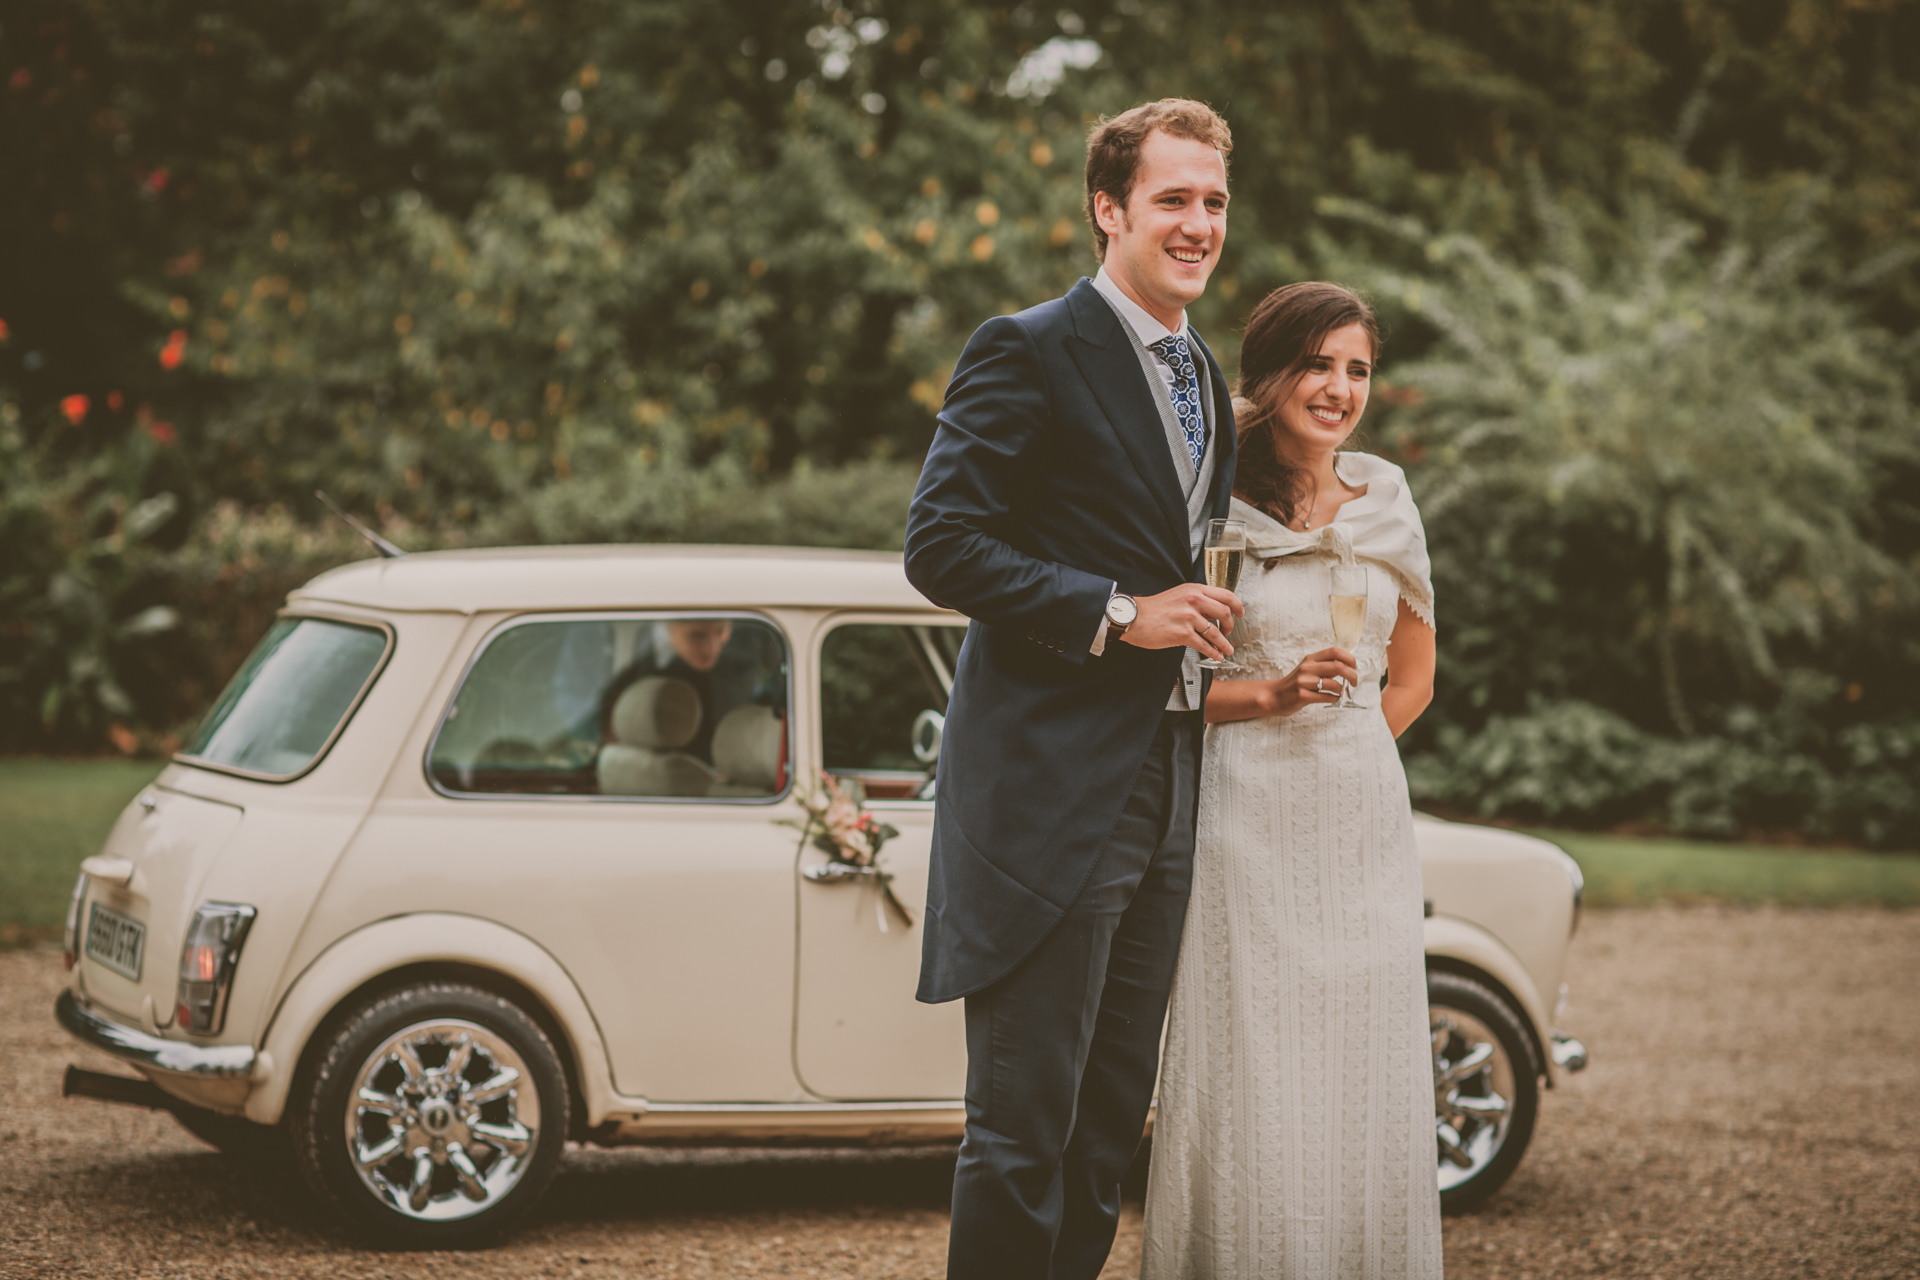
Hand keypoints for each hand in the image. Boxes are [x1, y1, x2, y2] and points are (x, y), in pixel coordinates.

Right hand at [1120, 584, 1243, 660]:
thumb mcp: (1178, 595)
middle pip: (1225, 613)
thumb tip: (1213, 611)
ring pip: (1216, 633)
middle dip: (1231, 625)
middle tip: (1229, 632)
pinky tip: (1215, 656)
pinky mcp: (1182, 634)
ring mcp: (1188, 617)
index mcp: (1194, 589)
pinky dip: (1213, 652)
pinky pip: (1204, 645)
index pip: (1225, 595)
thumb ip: (1196, 599)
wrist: (1133, 617)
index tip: (1240, 613)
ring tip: (1227, 650)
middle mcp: (1193, 600)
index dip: (1237, 605)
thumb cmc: (1153, 608)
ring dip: (1224, 644)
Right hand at [1261, 647, 1358, 715]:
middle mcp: (1307, 668)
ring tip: (1340, 692)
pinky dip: (1334, 699)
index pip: (1334, 651)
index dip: (1349, 658)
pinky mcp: (1303, 696)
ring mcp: (1304, 682)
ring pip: (1333, 684)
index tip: (1354, 667)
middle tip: (1354, 682)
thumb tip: (1348, 666)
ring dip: (1342, 690)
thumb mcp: (1309, 669)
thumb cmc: (1295, 683)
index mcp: (1311, 659)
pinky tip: (1333, 699)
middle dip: (1352, 675)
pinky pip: (1326, 697)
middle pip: (1338, 666)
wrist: (1274, 696)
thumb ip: (1325, 666)